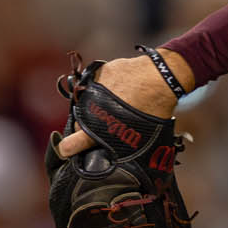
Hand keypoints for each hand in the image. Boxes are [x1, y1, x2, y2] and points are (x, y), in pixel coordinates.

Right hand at [54, 47, 195, 156]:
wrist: (161, 77)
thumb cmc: (156, 109)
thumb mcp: (142, 134)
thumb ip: (126, 143)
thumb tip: (126, 155)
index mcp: (100, 126)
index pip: (76, 141)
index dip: (70, 147)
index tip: (65, 150)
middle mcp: (92, 107)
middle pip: (82, 120)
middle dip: (90, 125)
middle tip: (106, 126)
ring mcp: (94, 88)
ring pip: (89, 100)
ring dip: (97, 105)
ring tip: (117, 106)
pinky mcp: (101, 72)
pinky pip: (98, 83)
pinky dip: (106, 87)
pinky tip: (120, 90)